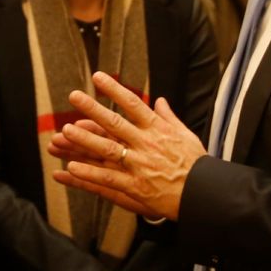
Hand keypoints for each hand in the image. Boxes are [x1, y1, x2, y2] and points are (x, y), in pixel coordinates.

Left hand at [48, 71, 206, 219]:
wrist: (205, 193)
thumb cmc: (197, 164)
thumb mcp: (186, 135)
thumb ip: (169, 117)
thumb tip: (160, 100)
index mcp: (158, 129)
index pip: (133, 104)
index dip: (114, 90)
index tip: (99, 77)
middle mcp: (146, 144)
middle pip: (115, 123)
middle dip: (93, 109)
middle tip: (75, 96)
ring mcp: (140, 165)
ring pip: (107, 149)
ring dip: (85, 140)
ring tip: (65, 131)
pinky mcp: (136, 187)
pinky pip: (108, 179)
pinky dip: (90, 174)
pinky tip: (71, 169)